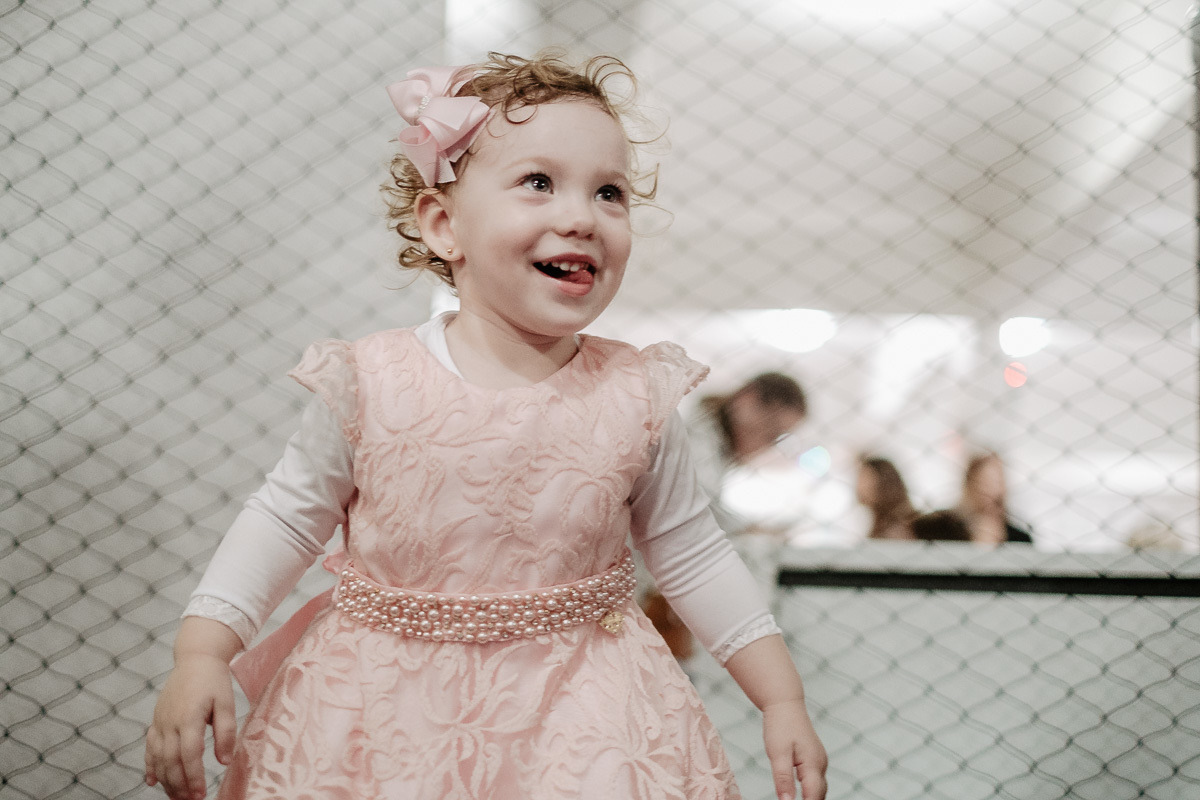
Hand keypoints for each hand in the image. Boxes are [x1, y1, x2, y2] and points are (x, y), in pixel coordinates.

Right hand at [144, 654, 236, 798]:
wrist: (195, 659)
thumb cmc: (214, 680)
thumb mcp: (226, 702)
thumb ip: (226, 732)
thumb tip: (224, 761)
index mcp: (189, 717)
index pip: (189, 754)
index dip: (194, 776)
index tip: (201, 794)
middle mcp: (170, 722)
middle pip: (170, 761)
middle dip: (179, 785)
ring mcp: (160, 722)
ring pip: (158, 758)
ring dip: (166, 780)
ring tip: (176, 797)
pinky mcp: (156, 721)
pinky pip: (149, 748)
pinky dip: (150, 766)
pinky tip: (153, 782)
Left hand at [762, 698, 827, 799]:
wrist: (785, 704)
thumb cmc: (780, 726)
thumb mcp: (777, 754)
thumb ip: (783, 779)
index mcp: (813, 764)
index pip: (814, 797)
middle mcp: (820, 764)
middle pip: (820, 795)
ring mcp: (819, 760)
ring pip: (819, 788)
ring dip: (812, 798)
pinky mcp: (814, 757)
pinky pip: (815, 779)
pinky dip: (810, 790)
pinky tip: (801, 794)